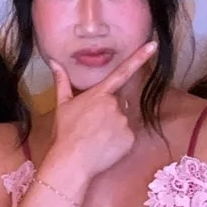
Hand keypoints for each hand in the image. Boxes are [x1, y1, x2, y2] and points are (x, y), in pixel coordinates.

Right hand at [45, 44, 156, 198]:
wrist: (72, 161)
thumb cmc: (65, 133)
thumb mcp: (62, 105)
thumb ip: (61, 80)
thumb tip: (54, 62)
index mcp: (99, 94)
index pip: (122, 72)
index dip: (139, 57)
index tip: (153, 45)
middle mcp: (114, 104)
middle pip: (118, 105)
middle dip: (108, 113)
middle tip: (92, 128)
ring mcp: (123, 121)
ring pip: (122, 121)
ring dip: (113, 128)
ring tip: (96, 139)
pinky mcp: (129, 138)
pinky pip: (127, 137)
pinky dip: (118, 142)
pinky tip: (104, 148)